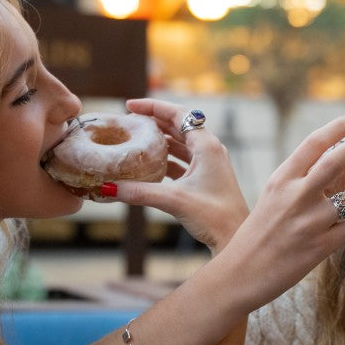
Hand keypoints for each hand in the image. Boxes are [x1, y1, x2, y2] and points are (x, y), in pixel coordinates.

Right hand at [109, 98, 248, 252]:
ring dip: (159, 141)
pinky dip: (166, 159)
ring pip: (181, 144)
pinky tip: (149, 165)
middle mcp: (210, 150)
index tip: (130, 105)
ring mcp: (209, 164)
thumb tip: (109, 188)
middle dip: (153, 122)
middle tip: (129, 122)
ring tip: (135, 140)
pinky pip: (183, 160)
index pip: (178, 114)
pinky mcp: (206, 178)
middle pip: (178, 125)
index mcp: (207, 146)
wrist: (236, 238)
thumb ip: (140, 192)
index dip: (153, 107)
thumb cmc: (214, 216)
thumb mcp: (174, 200)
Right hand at [214, 115, 344, 310]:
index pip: (312, 144)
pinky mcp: (321, 246)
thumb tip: (323, 165)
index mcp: (280, 181)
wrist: (239, 274)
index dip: (337, 127)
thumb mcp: (270, 199)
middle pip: (336, 160)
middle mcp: (295, 197)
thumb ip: (294, 182)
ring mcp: (309, 222)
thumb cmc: (255, 236)